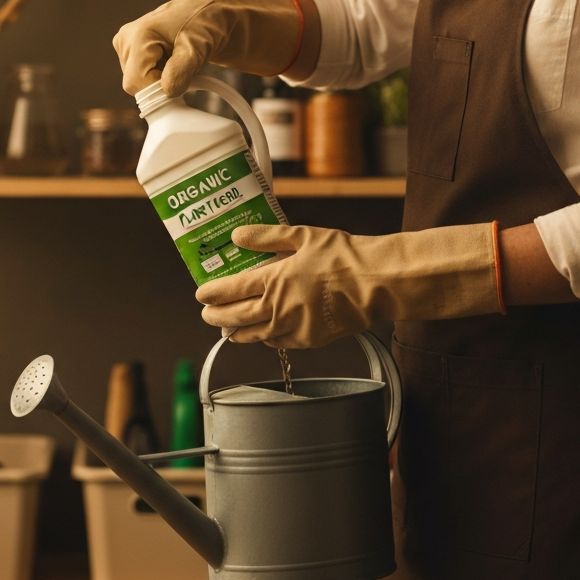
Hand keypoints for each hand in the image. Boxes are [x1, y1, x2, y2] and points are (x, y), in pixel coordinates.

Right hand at [112, 0, 304, 96]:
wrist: (235, 10)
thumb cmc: (222, 19)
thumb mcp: (206, 40)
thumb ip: (184, 64)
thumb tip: (166, 89)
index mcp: (140, 34)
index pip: (135, 83)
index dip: (158, 96)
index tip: (182, 97)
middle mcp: (132, 38)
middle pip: (136, 85)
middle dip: (162, 89)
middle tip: (191, 80)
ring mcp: (137, 46)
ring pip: (144, 85)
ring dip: (166, 85)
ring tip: (192, 70)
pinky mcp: (146, 53)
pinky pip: (151, 81)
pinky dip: (167, 82)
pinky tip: (184, 74)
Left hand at [195, 222, 501, 349]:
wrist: (378, 283)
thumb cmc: (345, 257)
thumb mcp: (302, 236)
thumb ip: (266, 237)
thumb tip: (237, 236)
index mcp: (274, 281)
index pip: (231, 290)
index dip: (212, 293)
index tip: (201, 293)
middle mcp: (278, 308)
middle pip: (235, 318)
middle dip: (216, 316)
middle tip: (207, 313)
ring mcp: (293, 327)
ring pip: (254, 336)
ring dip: (236, 332)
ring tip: (227, 329)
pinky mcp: (310, 340)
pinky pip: (278, 343)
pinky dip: (264, 339)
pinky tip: (262, 335)